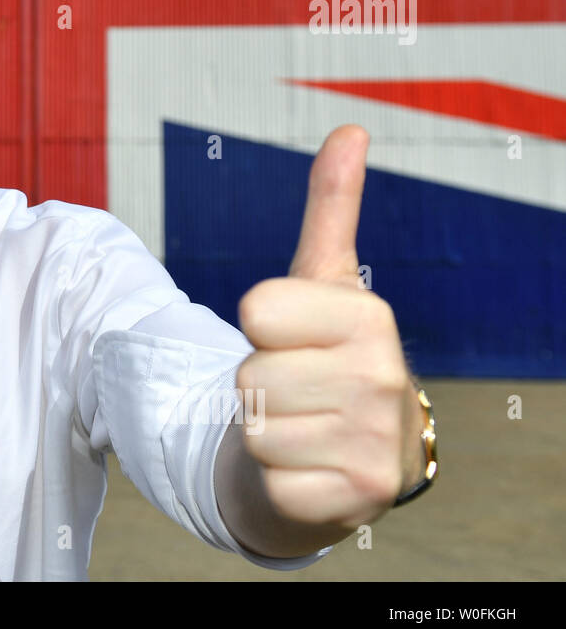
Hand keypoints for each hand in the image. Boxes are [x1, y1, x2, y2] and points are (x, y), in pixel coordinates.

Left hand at [235, 125, 419, 533]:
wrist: (353, 455)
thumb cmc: (326, 356)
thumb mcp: (326, 282)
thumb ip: (331, 208)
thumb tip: (349, 128)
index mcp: (369, 318)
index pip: (255, 311)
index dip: (258, 325)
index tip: (289, 335)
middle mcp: (383, 380)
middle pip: (246, 374)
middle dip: (255, 382)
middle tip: (293, 387)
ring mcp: (375, 444)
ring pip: (251, 428)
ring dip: (262, 430)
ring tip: (300, 424)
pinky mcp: (354, 500)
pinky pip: (267, 479)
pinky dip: (273, 477)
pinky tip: (306, 466)